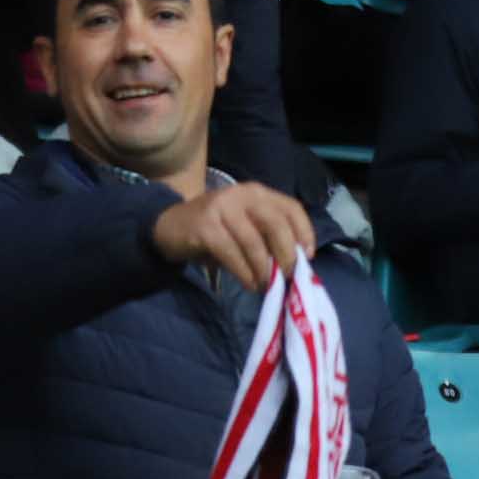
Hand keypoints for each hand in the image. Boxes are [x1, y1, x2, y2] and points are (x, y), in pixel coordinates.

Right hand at [152, 182, 316, 292]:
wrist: (171, 227)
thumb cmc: (217, 231)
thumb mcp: (246, 227)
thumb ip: (268, 237)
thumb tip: (295, 265)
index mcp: (256, 193)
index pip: (291, 207)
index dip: (304, 232)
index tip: (307, 257)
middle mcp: (240, 194)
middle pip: (275, 224)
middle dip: (286, 254)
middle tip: (286, 276)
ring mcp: (220, 208)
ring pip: (253, 243)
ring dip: (263, 270)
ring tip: (264, 285)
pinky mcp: (204, 226)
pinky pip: (232, 253)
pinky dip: (244, 273)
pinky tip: (248, 283)